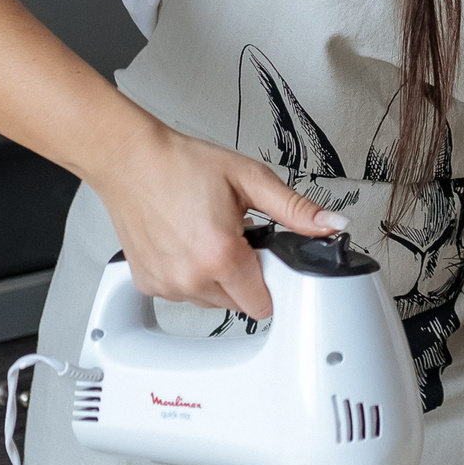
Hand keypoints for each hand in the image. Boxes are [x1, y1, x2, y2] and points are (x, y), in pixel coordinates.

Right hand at [86, 122, 341, 318]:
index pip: (264, 305)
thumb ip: (295, 209)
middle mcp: (191, 278)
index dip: (272, 279)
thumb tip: (332, 225)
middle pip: (240, 303)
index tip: (265, 256)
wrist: (131, 159)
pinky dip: (190, 276)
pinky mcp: (148, 285)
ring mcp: (167, 285)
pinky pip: (184, 295)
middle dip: (246, 276)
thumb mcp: (249, 179)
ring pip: (212, 301)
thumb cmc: (182, 164)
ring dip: (218, 278)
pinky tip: (186, 243)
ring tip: (208, 235)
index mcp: (220, 255)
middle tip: (234, 236)